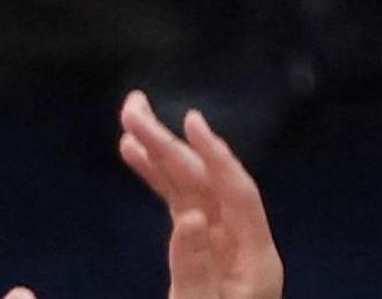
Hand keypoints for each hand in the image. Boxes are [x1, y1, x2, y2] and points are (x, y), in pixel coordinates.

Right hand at [119, 92, 282, 298]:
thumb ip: (195, 272)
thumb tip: (190, 219)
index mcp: (255, 262)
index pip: (237, 194)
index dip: (214, 155)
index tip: (188, 119)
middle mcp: (242, 248)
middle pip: (209, 185)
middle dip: (171, 146)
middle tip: (131, 109)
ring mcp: (223, 251)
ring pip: (192, 191)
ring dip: (161, 156)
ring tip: (126, 123)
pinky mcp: (203, 256)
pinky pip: (180, 207)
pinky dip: (158, 182)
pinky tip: (134, 159)